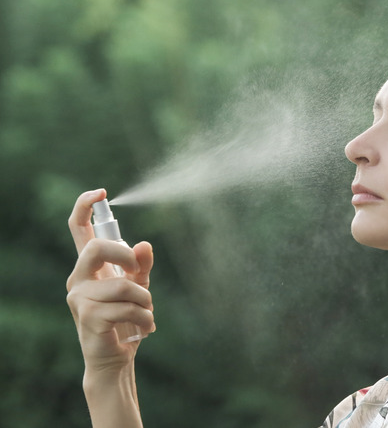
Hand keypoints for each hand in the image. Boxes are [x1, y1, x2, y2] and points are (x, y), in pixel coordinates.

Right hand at [66, 189, 154, 373]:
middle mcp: (79, 279)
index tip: (101, 192)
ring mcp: (80, 298)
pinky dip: (145, 318)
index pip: (78, 230)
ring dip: (145, 300)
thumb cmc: (125, 319)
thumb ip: (141, 265)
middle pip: (96, 249)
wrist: (115, 357)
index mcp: (89, 267)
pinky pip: (127, 307)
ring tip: (147, 314)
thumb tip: (144, 244)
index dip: (85, 207)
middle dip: (125, 257)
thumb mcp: (138, 287)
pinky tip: (144, 329)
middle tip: (139, 272)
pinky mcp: (88, 317)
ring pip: (122, 285)